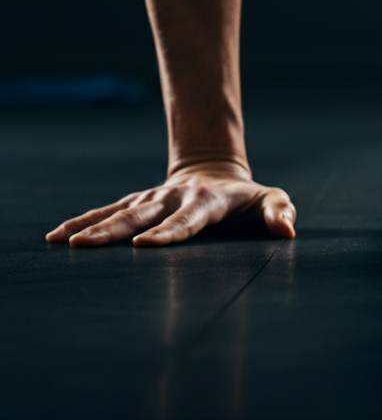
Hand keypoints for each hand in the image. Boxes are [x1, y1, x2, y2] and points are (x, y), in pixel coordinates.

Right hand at [45, 161, 295, 247]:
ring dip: (91, 228)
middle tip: (86, 247)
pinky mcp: (137, 201)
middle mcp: (173, 198)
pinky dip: (81, 221)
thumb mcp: (271, 199)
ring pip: (118, 213)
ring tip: (64, 243)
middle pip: (141, 216)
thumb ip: (280, 212)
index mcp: (206, 202)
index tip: (147, 245)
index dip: (169, 233)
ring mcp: (152, 198)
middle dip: (114, 232)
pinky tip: (56, 236)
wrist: (217, 172)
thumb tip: (287, 231)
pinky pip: (106, 212)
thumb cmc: (248, 198)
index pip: (186, 221)